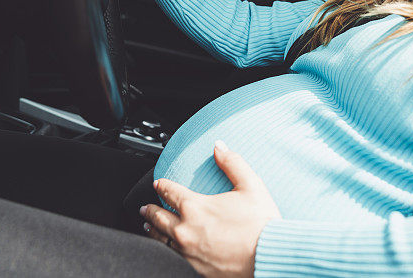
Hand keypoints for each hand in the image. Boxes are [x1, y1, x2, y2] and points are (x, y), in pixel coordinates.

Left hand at [141, 140, 280, 277]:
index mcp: (196, 207)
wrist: (267, 257)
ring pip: (162, 239)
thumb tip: (219, 146)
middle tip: (145, 207)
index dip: (162, 186)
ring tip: (148, 226)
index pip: (170, 192)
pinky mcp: (195, 267)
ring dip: (153, 230)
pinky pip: (174, 255)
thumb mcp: (250, 185)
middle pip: (160, 218)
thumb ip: (232, 163)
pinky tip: (168, 246)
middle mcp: (186, 230)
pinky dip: (167, 247)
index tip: (157, 183)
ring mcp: (189, 251)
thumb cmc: (261, 223)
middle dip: (151, 210)